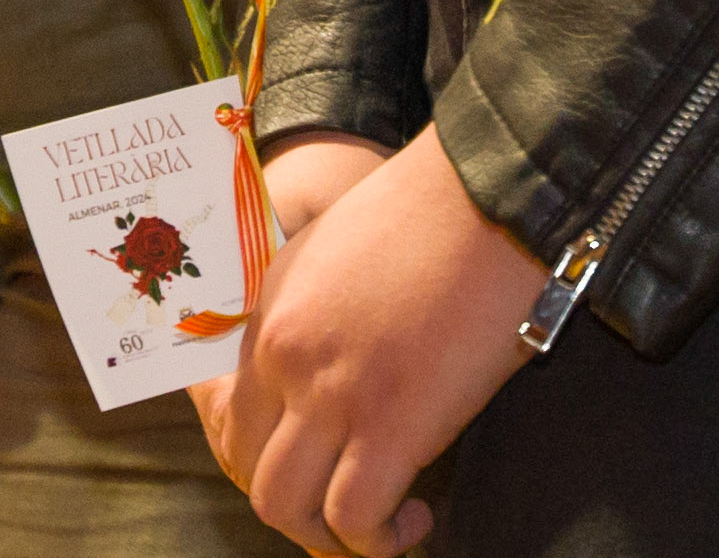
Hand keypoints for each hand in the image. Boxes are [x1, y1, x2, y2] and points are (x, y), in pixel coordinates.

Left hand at [195, 131, 540, 553]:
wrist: (489, 196)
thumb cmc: (433, 212)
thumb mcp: (336, 249)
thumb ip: (313, 309)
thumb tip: (331, 369)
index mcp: (271, 313)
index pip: (229, 415)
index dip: (266, 454)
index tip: (312, 465)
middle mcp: (285, 358)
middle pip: (248, 466)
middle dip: (292, 501)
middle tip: (341, 502)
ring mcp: (330, 396)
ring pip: (285, 507)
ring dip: (324, 532)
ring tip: (376, 524)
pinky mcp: (389, 428)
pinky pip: (353, 519)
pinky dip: (378, 538)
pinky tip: (415, 518)